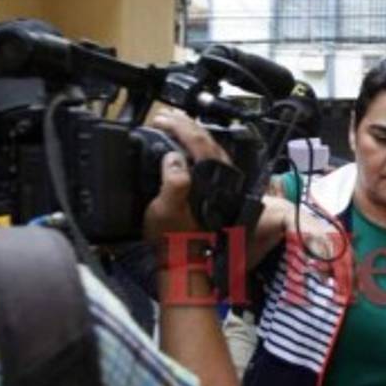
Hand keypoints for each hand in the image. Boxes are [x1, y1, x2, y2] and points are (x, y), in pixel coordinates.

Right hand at [143, 107, 231, 240]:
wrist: (186, 269)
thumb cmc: (175, 244)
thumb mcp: (166, 211)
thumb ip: (172, 181)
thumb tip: (173, 156)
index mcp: (211, 183)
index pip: (198, 143)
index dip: (178, 127)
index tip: (161, 119)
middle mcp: (223, 184)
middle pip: (208, 143)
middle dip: (187, 126)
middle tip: (167, 117)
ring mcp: (224, 191)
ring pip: (213, 153)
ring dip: (194, 137)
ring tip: (176, 127)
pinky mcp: (220, 199)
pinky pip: (211, 166)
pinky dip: (198, 153)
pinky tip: (187, 153)